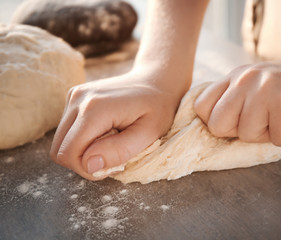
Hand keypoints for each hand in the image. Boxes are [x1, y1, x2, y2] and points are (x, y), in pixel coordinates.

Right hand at [50, 67, 186, 179]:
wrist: (155, 82)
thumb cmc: (157, 109)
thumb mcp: (149, 134)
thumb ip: (119, 151)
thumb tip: (89, 165)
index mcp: (94, 108)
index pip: (69, 153)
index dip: (88, 168)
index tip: (113, 165)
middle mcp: (78, 99)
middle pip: (59, 149)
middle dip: (83, 162)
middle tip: (112, 157)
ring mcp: (73, 96)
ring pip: (60, 141)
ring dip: (83, 150)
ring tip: (110, 143)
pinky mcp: (73, 97)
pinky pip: (67, 130)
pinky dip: (82, 139)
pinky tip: (104, 132)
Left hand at [194, 48, 280, 145]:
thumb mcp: (259, 88)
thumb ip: (235, 101)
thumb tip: (212, 127)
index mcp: (236, 76)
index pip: (200, 107)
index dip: (216, 123)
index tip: (238, 123)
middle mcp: (245, 79)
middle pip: (216, 125)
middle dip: (240, 132)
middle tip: (264, 121)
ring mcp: (264, 88)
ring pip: (247, 135)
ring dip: (270, 133)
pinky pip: (276, 139)